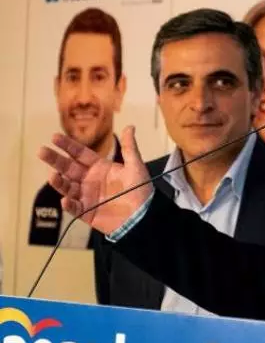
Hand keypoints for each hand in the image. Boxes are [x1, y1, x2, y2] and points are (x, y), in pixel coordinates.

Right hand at [37, 126, 151, 234]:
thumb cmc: (141, 190)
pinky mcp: (87, 212)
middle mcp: (90, 180)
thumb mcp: (135, 166)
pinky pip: (74, 208)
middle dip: (55, 160)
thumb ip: (129, 148)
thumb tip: (130, 126)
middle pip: (68, 168)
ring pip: (68, 187)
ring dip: (59, 182)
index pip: (80, 154)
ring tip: (53, 176)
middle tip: (42, 151)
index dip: (68, 146)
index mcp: (99, 167)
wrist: (144, 215)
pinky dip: (69, 204)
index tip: (54, 137)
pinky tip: (65, 200)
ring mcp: (87, 196)